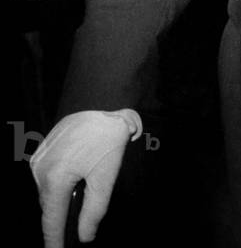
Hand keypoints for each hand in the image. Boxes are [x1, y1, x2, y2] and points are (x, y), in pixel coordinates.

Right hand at [30, 109, 141, 247]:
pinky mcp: (41, 152)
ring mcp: (38, 160)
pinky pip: (46, 178)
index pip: (51, 221)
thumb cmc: (107, 138)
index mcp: (55, 178)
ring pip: (47, 193)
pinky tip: (73, 180)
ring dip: (59, 201)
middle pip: (49, 208)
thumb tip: (85, 236)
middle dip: (60, 220)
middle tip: (72, 233)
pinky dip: (57, 185)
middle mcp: (40, 170)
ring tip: (77, 202)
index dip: (54, 241)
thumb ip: (94, 211)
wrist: (101, 102)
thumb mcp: (106, 177)